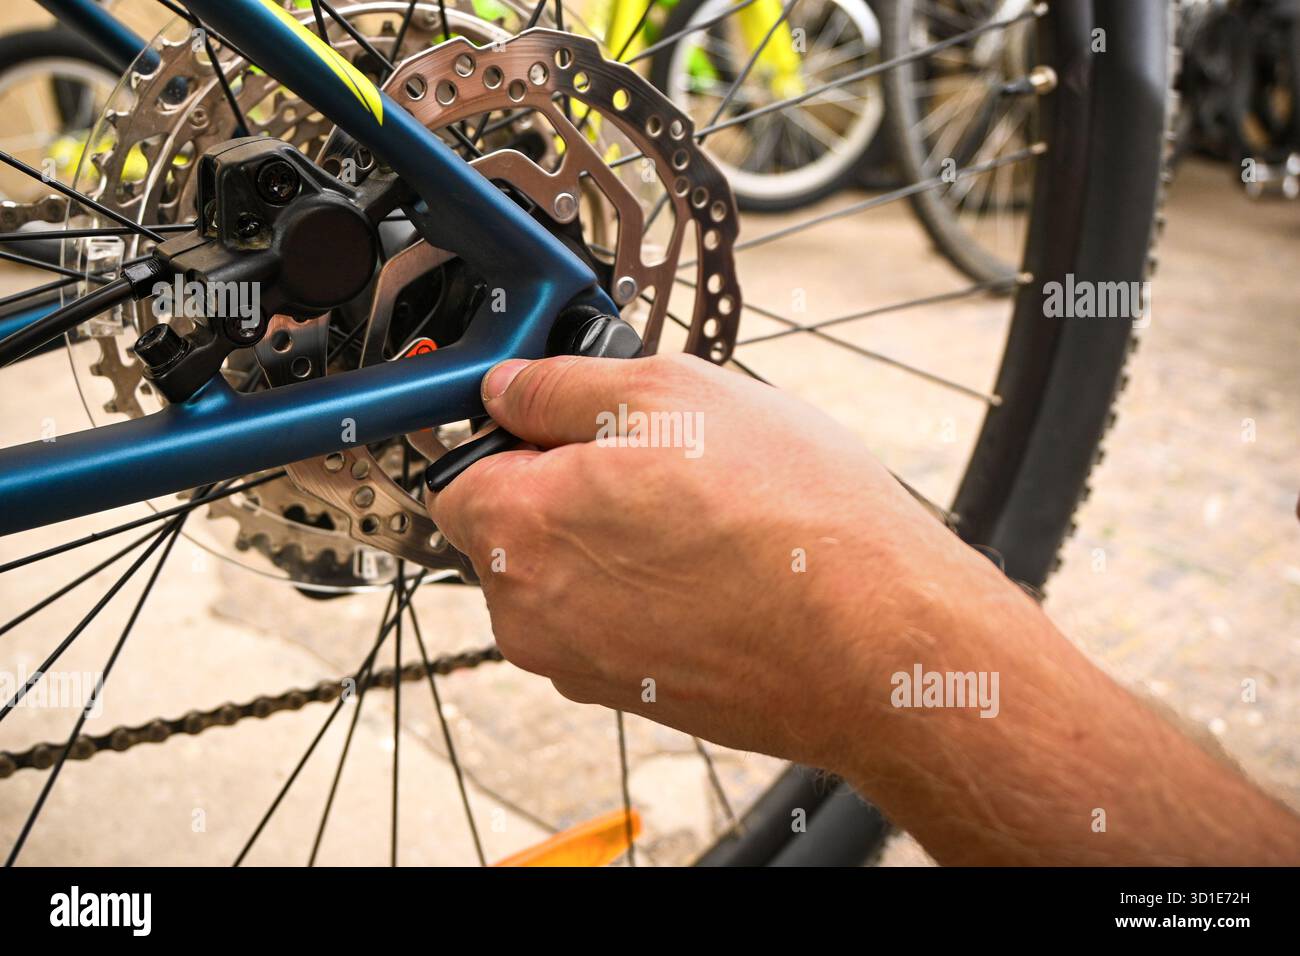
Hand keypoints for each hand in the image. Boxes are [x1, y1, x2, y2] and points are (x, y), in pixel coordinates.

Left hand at [429, 352, 987, 768]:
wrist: (874, 642)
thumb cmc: (787, 518)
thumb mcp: (671, 393)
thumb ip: (561, 387)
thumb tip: (507, 389)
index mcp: (517, 529)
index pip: (455, 475)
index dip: (510, 439)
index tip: (563, 424)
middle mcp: (528, 613)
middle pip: (510, 530)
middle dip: (564, 490)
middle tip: (658, 462)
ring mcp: (577, 665)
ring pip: (564, 579)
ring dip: (610, 542)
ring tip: (701, 518)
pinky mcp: (629, 696)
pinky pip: (608, 625)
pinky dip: (643, 594)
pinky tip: (713, 569)